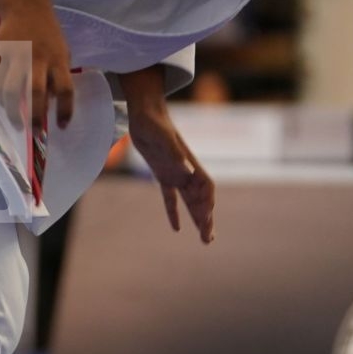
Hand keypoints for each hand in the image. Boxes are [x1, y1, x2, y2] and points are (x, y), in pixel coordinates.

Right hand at [0, 4, 74, 130]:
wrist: (25, 6)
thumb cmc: (48, 33)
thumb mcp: (62, 51)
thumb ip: (58, 74)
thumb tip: (50, 102)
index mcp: (58, 59)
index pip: (65, 89)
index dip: (65, 110)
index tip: (62, 126)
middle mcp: (38, 59)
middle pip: (36, 92)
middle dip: (36, 116)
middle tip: (36, 133)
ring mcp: (17, 56)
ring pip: (12, 89)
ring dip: (14, 111)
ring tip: (17, 123)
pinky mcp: (1, 54)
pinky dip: (2, 97)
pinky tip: (6, 104)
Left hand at [128, 102, 214, 242]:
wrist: (144, 114)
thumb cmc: (154, 123)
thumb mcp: (163, 137)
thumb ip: (175, 153)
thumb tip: (187, 169)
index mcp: (190, 163)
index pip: (205, 187)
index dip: (207, 202)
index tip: (206, 218)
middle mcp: (186, 171)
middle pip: (200, 199)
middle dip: (206, 219)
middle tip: (208, 239)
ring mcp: (175, 174)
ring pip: (189, 202)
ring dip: (196, 218)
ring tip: (204, 238)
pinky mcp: (162, 175)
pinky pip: (170, 198)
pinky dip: (173, 212)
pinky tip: (176, 228)